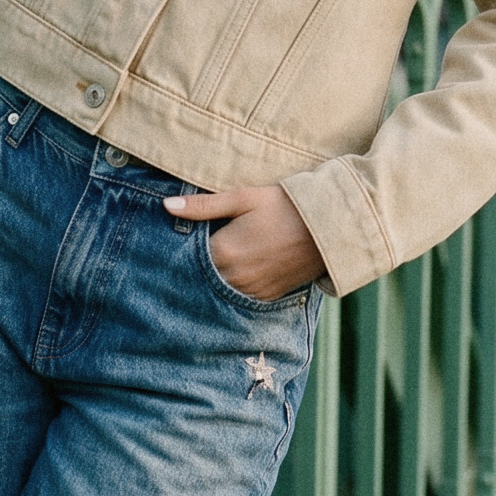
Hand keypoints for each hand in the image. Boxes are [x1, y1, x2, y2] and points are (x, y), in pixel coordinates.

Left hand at [164, 183, 325, 302]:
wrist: (328, 228)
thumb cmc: (284, 206)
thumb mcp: (243, 198)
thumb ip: (203, 206)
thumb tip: (166, 206)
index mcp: (224, 252)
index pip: (185, 259)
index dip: (176, 251)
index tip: (167, 243)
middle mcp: (234, 278)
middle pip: (199, 278)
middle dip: (190, 268)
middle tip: (183, 256)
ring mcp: (251, 291)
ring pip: (217, 291)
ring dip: (211, 280)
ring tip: (210, 263)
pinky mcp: (266, 297)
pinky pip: (238, 298)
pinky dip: (230, 288)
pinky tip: (232, 272)